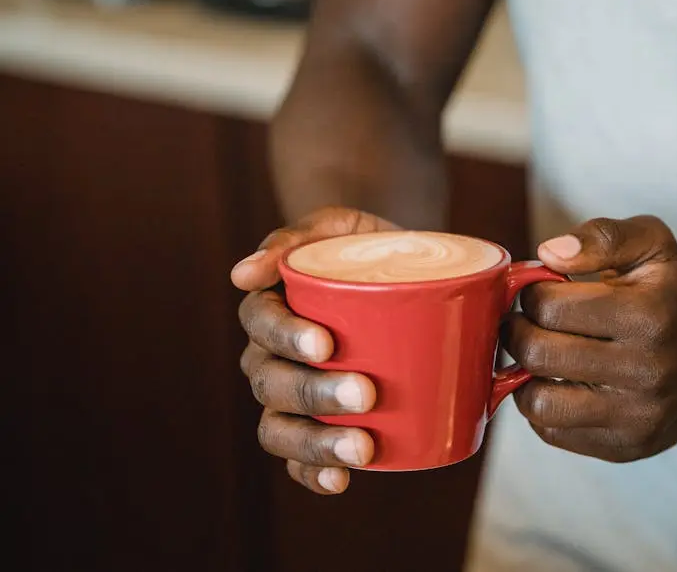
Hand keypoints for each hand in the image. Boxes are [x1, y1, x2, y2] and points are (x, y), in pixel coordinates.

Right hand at [231, 207, 398, 492]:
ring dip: (316, 441)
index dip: (285, 335)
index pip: (261, 323)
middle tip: (366, 392)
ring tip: (363, 448)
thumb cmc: (368, 248)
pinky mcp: (318, 425)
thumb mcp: (343, 225)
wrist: (406, 275)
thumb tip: (240, 274)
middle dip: (313, 392)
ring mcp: (291, 396)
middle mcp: (271, 355)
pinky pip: (298, 459)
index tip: (326, 344)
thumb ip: (299, 235)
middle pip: (271, 381)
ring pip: (279, 428)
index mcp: (273, 306)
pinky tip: (341, 480)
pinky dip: (312, 473)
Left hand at [504, 216, 676, 462]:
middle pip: (538, 354)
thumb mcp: (652, 244)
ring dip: (524, 376)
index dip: (532, 294)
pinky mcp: (625, 447)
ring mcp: (636, 416)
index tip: (541, 291)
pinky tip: (559, 383)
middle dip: (518, 331)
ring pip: (539, 404)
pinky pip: (553, 433)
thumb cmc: (672, 294)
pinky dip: (544, 406)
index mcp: (649, 315)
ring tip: (538, 354)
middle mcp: (646, 371)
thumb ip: (602, 236)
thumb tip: (549, 254)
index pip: (550, 307)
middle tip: (524, 321)